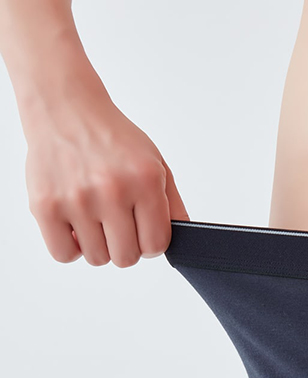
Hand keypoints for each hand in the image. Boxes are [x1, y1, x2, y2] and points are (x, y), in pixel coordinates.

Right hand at [25, 102, 189, 266]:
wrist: (66, 108)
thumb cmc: (113, 139)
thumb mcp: (157, 164)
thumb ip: (174, 205)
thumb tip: (183, 239)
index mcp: (145, 181)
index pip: (156, 245)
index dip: (151, 244)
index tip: (143, 233)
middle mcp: (112, 190)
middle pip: (126, 258)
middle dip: (126, 247)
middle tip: (119, 226)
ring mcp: (77, 199)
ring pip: (97, 258)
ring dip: (99, 245)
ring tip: (96, 219)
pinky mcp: (44, 205)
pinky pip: (63, 254)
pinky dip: (71, 248)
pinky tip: (76, 226)